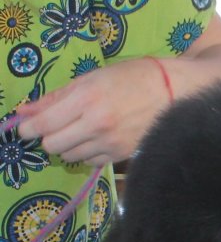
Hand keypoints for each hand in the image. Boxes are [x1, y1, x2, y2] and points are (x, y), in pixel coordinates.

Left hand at [16, 58, 171, 165]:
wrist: (172, 94)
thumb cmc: (131, 79)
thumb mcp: (90, 79)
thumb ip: (57, 97)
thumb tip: (26, 112)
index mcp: (86, 99)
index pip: (45, 124)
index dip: (29, 129)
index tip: (26, 129)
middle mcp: (96, 125)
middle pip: (54, 145)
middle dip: (50, 138)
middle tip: (57, 129)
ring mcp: (110, 143)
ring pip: (71, 156)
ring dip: (69, 146)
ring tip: (80, 132)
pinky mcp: (122, 155)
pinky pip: (91, 162)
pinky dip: (87, 153)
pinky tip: (95, 141)